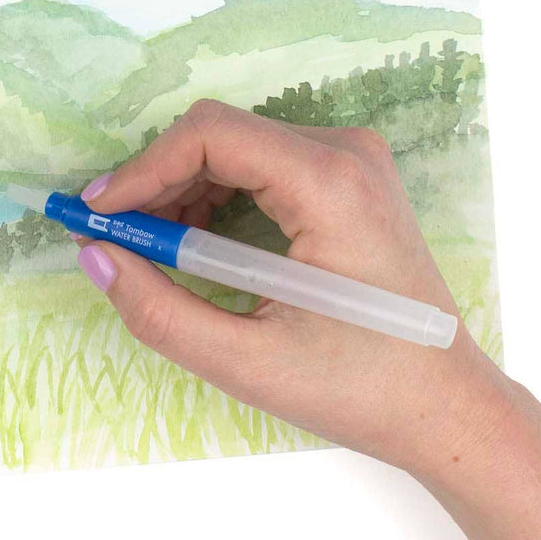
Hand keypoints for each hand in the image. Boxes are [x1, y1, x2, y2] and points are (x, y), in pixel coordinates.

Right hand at [75, 98, 511, 478]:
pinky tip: (198, 245)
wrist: (448, 406)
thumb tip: (92, 254)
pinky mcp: (348, 177)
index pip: (212, 133)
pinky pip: (261, 163)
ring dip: (182, 190)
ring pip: (236, 145)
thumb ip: (157, 309)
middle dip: (157, 183)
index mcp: (331, 184)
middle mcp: (346, 151)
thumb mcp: (245, 362)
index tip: (96, 215)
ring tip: (155, 251)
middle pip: (221, 134)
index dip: (142, 169)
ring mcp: (352, 160)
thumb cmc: (359, 388)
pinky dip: (216, 195)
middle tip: (114, 239)